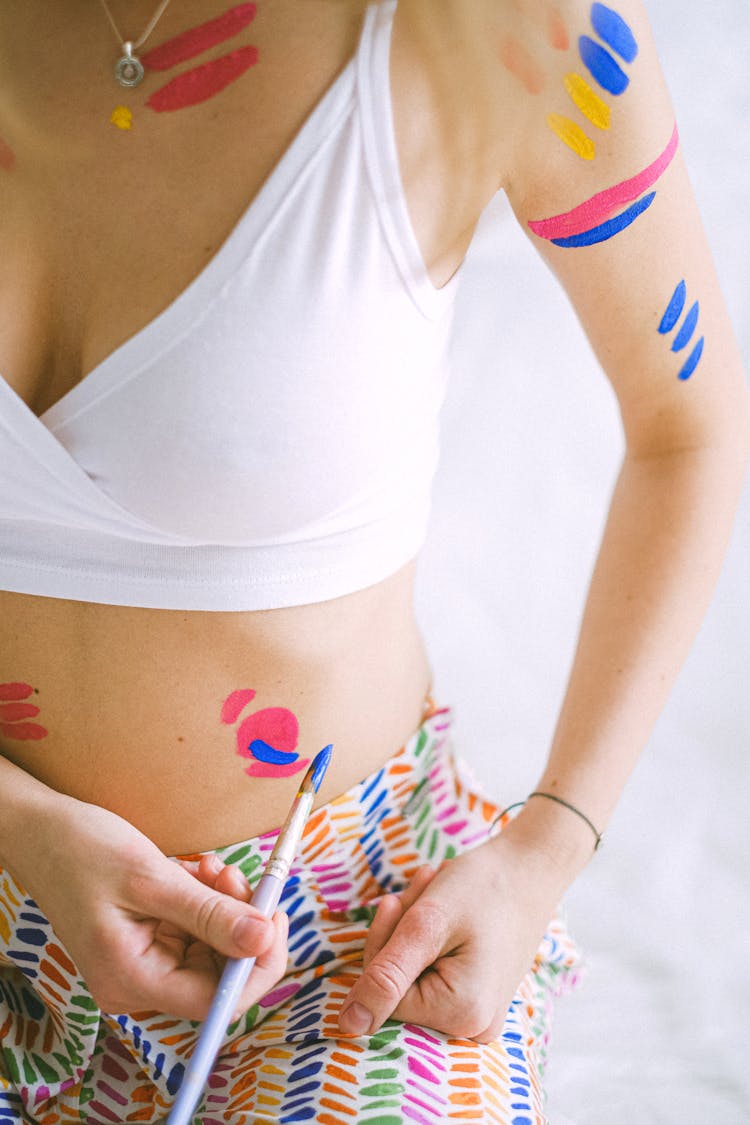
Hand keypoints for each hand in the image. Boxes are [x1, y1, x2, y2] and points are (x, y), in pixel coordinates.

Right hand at [15, 794, 288, 1019]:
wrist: (44, 832)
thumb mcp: (153, 881)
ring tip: (210, 867)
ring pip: (213, 946)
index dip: (256, 964)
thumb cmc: (84, 852)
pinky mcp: (149, 939)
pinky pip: (196, 929)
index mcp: (133, 981)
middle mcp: (139, 983)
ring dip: (224, 904)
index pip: (216, 1002)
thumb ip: (210, 915)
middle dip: (240, 923)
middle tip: (237, 876)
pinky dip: (206, 899)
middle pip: (219, 973)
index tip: (275, 915)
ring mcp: (144, 961)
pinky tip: (196, 870)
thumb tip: (264, 939)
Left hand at [337, 831, 573, 1042]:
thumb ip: (386, 976)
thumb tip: (348, 1025)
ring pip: (413, 978)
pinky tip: (442, 910)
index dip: (382, 945)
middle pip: (399, 989)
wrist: (530, 868)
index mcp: (461, 1013)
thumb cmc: (482, 887)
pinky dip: (428, 941)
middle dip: (398, 935)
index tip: (397, 901)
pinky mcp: (479, 1000)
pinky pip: (434, 977)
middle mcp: (473, 1029)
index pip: (383, 995)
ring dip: (411, 932)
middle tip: (421, 887)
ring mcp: (479, 1017)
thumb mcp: (426, 924)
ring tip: (434, 890)